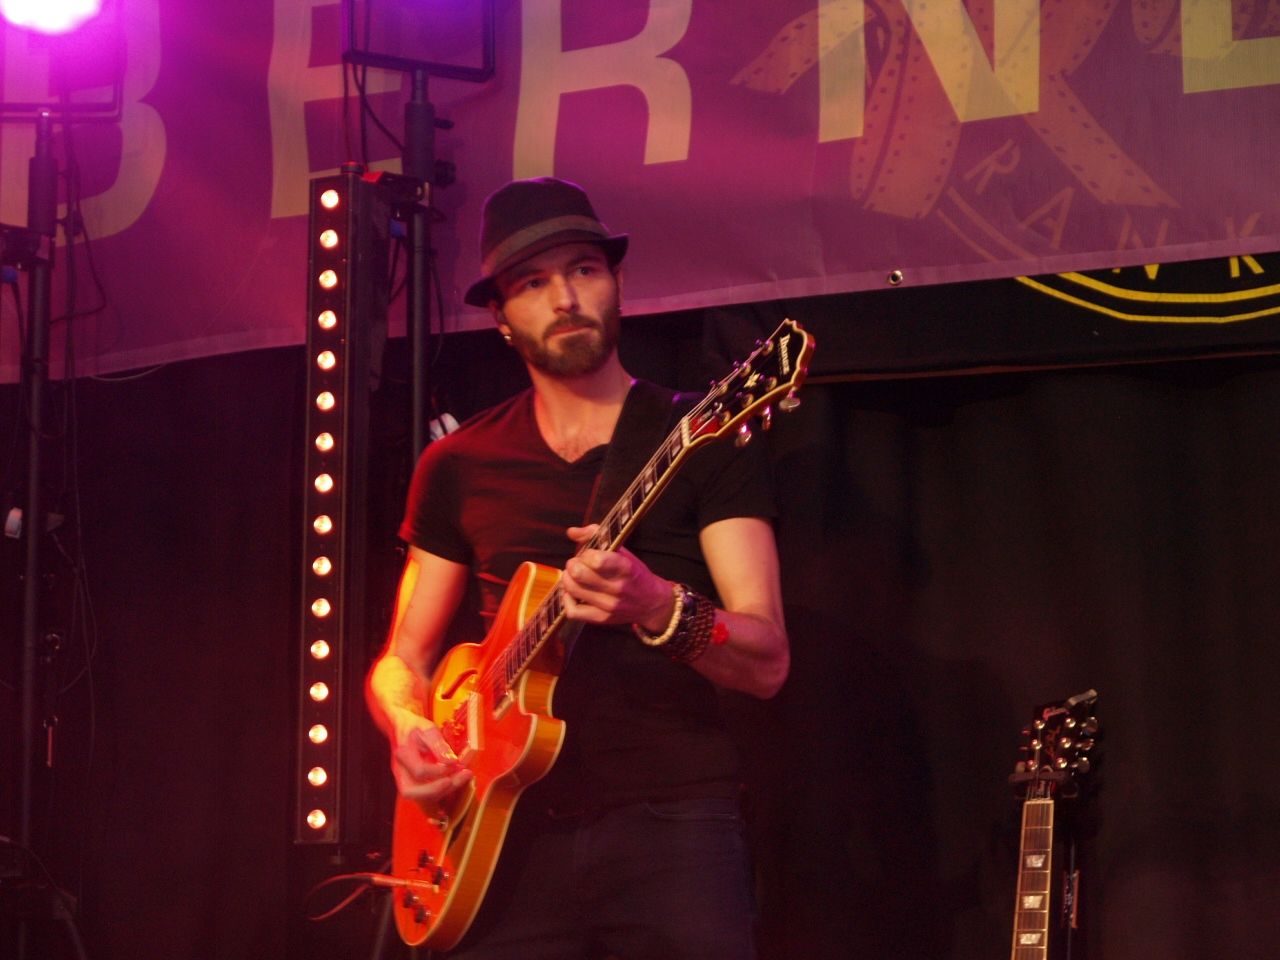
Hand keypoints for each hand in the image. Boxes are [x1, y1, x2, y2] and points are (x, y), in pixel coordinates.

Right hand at [392, 717, 472, 800]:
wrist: (402, 730)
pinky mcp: (415, 787)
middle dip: (438, 789)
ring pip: (421, 798)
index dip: (439, 771)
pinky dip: (442, 795)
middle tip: (460, 777)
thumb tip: (452, 761)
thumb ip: (439, 745)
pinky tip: (457, 785)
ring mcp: (405, 781)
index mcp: (403, 755)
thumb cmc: (415, 728)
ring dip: (444, 792)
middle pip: (413, 792)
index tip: (456, 764)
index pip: (419, 771)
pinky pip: (427, 798)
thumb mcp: (427, 729)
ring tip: (463, 778)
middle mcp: (401, 773)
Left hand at [560, 524, 674, 631]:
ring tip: (573, 575)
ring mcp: (609, 606)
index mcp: (625, 568)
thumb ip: (597, 536)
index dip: (586, 553)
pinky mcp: (601, 619)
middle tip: (577, 563)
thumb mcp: (624, 552)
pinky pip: (573, 611)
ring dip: (568, 579)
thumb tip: (572, 532)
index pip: (596, 560)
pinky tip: (573, 593)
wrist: (652, 603)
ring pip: (573, 590)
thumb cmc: (635, 574)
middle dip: (573, 564)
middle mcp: (617, 588)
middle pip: (580, 574)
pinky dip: (567, 599)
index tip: (589, 554)